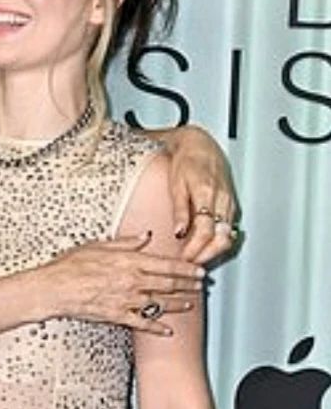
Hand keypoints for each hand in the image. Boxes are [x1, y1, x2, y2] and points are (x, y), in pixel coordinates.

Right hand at [34, 233, 203, 335]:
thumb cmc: (71, 265)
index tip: (199, 269)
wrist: (54, 288)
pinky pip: (142, 322)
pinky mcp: (118, 315)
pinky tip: (167, 329)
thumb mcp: (98, 245)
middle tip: (201, 285)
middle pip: (168, 284)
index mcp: (129, 261)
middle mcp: (132, 281)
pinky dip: (157, 327)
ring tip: (190, 303)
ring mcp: (126, 300)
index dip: (186, 268)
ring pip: (160, 303)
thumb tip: (145, 236)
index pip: (166, 264)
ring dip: (178, 304)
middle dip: (188, 284)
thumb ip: (125, 242)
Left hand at [163, 125, 237, 262]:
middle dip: (207, 255)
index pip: (205, 231)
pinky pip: (230, 227)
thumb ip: (179, 210)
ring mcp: (230, 202)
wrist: (200, 145)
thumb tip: (178, 232)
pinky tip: (210, 246)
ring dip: (214, 251)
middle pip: (221, 238)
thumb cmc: (185, 161)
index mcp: (207, 194)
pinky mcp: (232, 203)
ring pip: (228, 235)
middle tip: (191, 263)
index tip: (184, 258)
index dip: (196, 249)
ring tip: (198, 258)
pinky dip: (221, 240)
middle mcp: (222, 199)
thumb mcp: (176, 184)